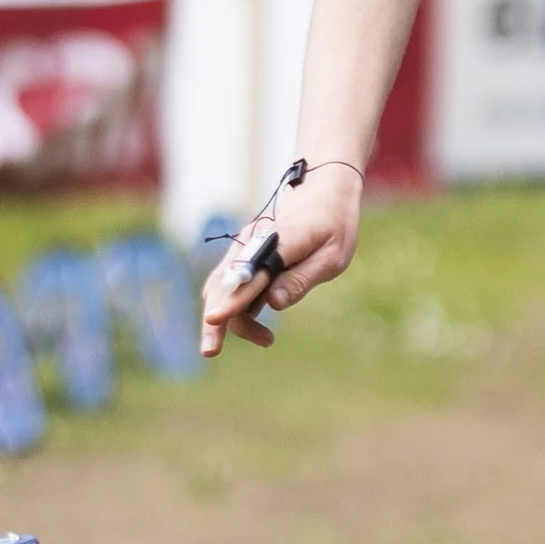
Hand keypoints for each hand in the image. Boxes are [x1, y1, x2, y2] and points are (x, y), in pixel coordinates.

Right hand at [197, 163, 363, 357]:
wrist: (324, 192)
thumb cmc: (334, 225)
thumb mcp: (332, 256)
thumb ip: (301, 279)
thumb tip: (274, 303)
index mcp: (280, 240)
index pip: (251, 274)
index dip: (233, 299)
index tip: (215, 319)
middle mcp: (254, 242)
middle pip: (224, 283)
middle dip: (215, 318)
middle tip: (210, 351)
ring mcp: (246, 248)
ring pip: (224, 287)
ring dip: (230, 317)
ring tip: (266, 340)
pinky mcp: (247, 256)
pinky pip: (233, 284)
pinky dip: (237, 308)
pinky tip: (258, 328)